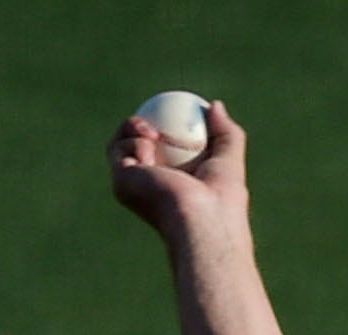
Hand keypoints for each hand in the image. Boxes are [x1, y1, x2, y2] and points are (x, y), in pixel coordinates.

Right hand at [106, 97, 247, 235]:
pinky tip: (149, 151)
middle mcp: (147, 186)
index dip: (160, 125)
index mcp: (169, 182)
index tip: (171, 110)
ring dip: (132, 128)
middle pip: (132, 144)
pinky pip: (118, 150)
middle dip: (137, 125)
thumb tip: (215, 105)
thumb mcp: (228, 156)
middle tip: (154, 123)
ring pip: (118, 145)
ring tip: (153, 134)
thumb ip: (225, 132)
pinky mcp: (121, 183)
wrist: (201, 215)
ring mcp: (131, 186)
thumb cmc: (220, 195)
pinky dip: (134, 143)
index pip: (158, 148)